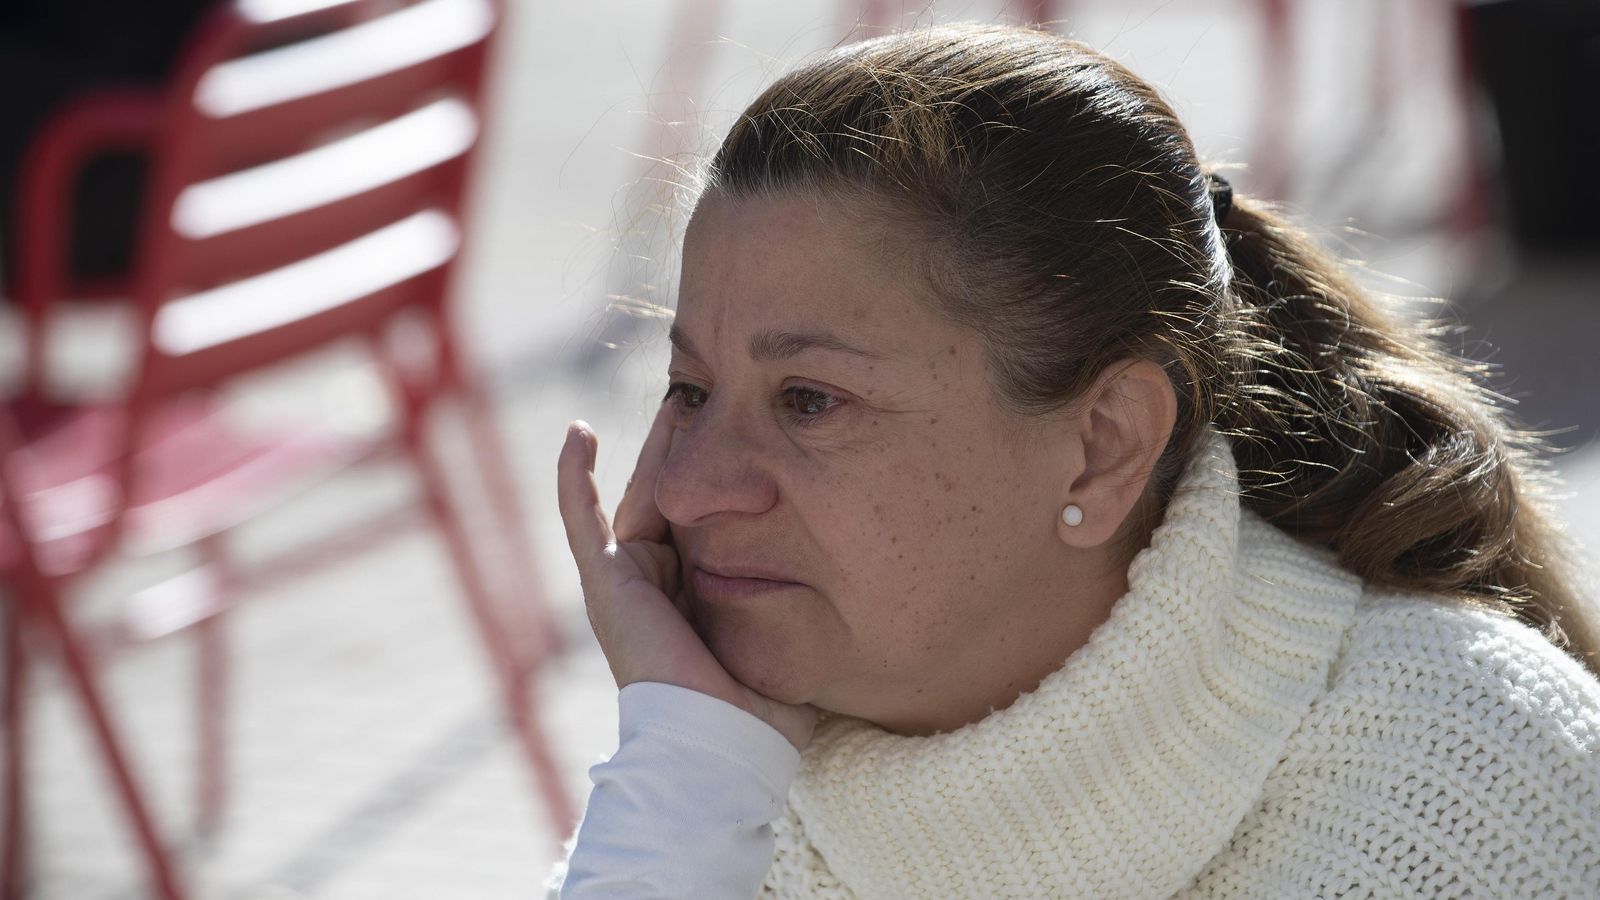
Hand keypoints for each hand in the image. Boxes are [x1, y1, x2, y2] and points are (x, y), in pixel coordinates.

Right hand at [556, 405, 817, 750]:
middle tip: (711, 397)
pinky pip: (583, 520)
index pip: (709, 523)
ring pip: (643, 497)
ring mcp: (629, 582)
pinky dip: (573, 478)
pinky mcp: (607, 583)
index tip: (748, 433)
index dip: (723, 479)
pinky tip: (575, 433)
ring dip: (655, 448)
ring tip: (677, 395)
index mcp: (701, 597)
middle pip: (675, 500)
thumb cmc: (764, 701)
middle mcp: (662, 586)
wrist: (722, 735)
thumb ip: (794, 596)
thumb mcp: (787, 629)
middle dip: (690, 450)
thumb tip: (842, 569)